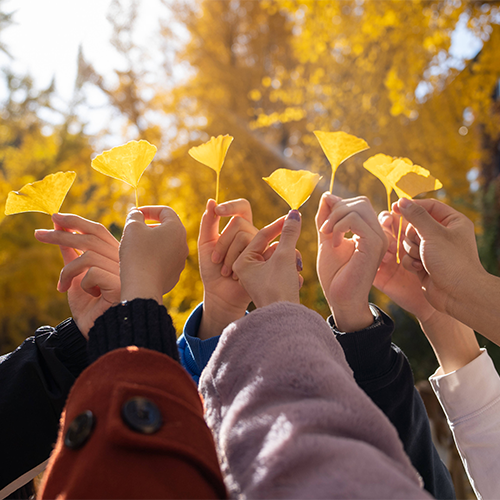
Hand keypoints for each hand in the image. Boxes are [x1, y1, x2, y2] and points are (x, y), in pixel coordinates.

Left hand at [35, 213, 120, 337]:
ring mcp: (124, 272)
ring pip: (88, 256)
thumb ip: (71, 253)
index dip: (77, 221)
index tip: (55, 218)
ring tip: (62, 286)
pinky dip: (81, 284)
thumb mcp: (76, 276)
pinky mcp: (120, 284)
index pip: (98, 230)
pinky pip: (92, 273)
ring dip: (68, 271)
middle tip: (38, 234)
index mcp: (115, 256)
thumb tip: (59, 231)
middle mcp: (123, 261)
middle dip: (61, 234)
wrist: (97, 332)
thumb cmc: (90, 306)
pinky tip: (87, 296)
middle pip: (91, 238)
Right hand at [119, 206, 187, 303]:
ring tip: (136, 247)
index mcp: (177, 229)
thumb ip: (135, 216)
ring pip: (166, 245)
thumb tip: (137, 214)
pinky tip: (141, 262)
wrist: (142, 287)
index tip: (135, 214)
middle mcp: (183, 244)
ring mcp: (180, 261)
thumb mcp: (132, 227)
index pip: (165, 211)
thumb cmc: (137, 253)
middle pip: (168, 228)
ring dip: (152, 242)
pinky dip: (154, 258)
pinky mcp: (174, 274)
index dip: (149, 210)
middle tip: (135, 230)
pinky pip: (164, 261)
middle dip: (150, 226)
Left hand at [197, 199, 256, 339]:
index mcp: (239, 228)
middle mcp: (253, 235)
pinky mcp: (267, 260)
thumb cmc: (212, 269)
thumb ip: (208, 223)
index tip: (218, 211)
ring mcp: (262, 247)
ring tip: (227, 272)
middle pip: (240, 223)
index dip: (232, 205)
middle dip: (223, 243)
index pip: (242, 207)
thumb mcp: (206, 244)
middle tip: (217, 261)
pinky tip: (235, 276)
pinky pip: (257, 251)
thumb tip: (212, 201)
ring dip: (230, 256)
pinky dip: (238, 264)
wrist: (219, 294)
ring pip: (246, 237)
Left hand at [233, 210, 301, 307]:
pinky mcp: (267, 285)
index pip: (262, 235)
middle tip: (295, 259)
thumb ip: (289, 233)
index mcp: (242, 261)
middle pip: (271, 248)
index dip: (280, 225)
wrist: (284, 320)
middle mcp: (246, 269)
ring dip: (290, 263)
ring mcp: (256, 278)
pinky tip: (296, 281)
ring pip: (278, 259)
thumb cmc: (279, 289)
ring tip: (296, 273)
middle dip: (287, 252)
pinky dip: (290, 272)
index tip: (294, 216)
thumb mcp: (284, 257)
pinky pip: (280, 269)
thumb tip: (294, 214)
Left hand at [316, 194, 387, 331]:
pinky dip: (339, 226)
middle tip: (323, 230)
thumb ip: (327, 218)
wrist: (341, 300)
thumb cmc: (335, 275)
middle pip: (359, 201)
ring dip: (334, 218)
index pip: (357, 203)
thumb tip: (327, 195)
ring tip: (326, 236)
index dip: (336, 206)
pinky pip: (356, 220)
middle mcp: (378, 233)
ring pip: (357, 207)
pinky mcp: (374, 245)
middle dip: (336, 210)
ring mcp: (379, 239)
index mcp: (369, 232)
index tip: (323, 224)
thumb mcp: (327, 239)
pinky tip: (333, 242)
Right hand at [394, 198, 485, 314]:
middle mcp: (443, 234)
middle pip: (415, 225)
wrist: (457, 294)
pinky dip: (411, 262)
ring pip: (408, 241)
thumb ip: (416, 216)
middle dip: (413, 236)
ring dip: (411, 250)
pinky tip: (421, 269)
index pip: (429, 206)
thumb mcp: (433, 234)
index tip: (396, 207)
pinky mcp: (424, 263)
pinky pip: (408, 256)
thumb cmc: (452, 261)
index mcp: (453, 222)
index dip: (413, 206)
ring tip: (423, 259)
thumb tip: (402, 201)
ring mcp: (433, 250)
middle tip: (420, 243)